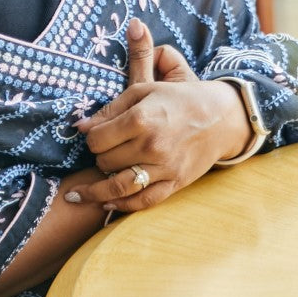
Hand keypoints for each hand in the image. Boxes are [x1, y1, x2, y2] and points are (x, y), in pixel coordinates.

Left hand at [66, 19, 250, 212]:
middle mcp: (151, 146)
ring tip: (77, 195)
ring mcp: (163, 168)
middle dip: (98, 157)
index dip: (90, 137)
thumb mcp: (144, 90)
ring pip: (118, 186)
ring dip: (96, 192)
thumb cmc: (178, 99)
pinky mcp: (174, 183)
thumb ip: (111, 109)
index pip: (97, 139)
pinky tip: (106, 204)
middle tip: (102, 151)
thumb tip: (81, 127)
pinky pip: (143, 201)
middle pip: (105, 161)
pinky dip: (122, 206)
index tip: (94, 135)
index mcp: (141, 119)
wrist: (220, 117)